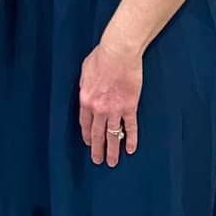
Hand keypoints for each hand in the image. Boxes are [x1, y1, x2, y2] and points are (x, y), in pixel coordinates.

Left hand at [78, 33, 142, 167]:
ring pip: (112, 135)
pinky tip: (131, 149)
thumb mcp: (85, 70)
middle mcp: (98, 109)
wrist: (118, 52)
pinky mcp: (129, 107)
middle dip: (97, 149)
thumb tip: (86, 90)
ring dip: (112, 150)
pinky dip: (131, 139)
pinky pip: (130, 127)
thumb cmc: (101, 57)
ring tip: (112, 162)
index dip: (87, 135)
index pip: (85, 123)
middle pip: (97, 133)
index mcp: (85, 100)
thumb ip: (85, 84)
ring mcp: (114, 110)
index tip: (89, 143)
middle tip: (98, 160)